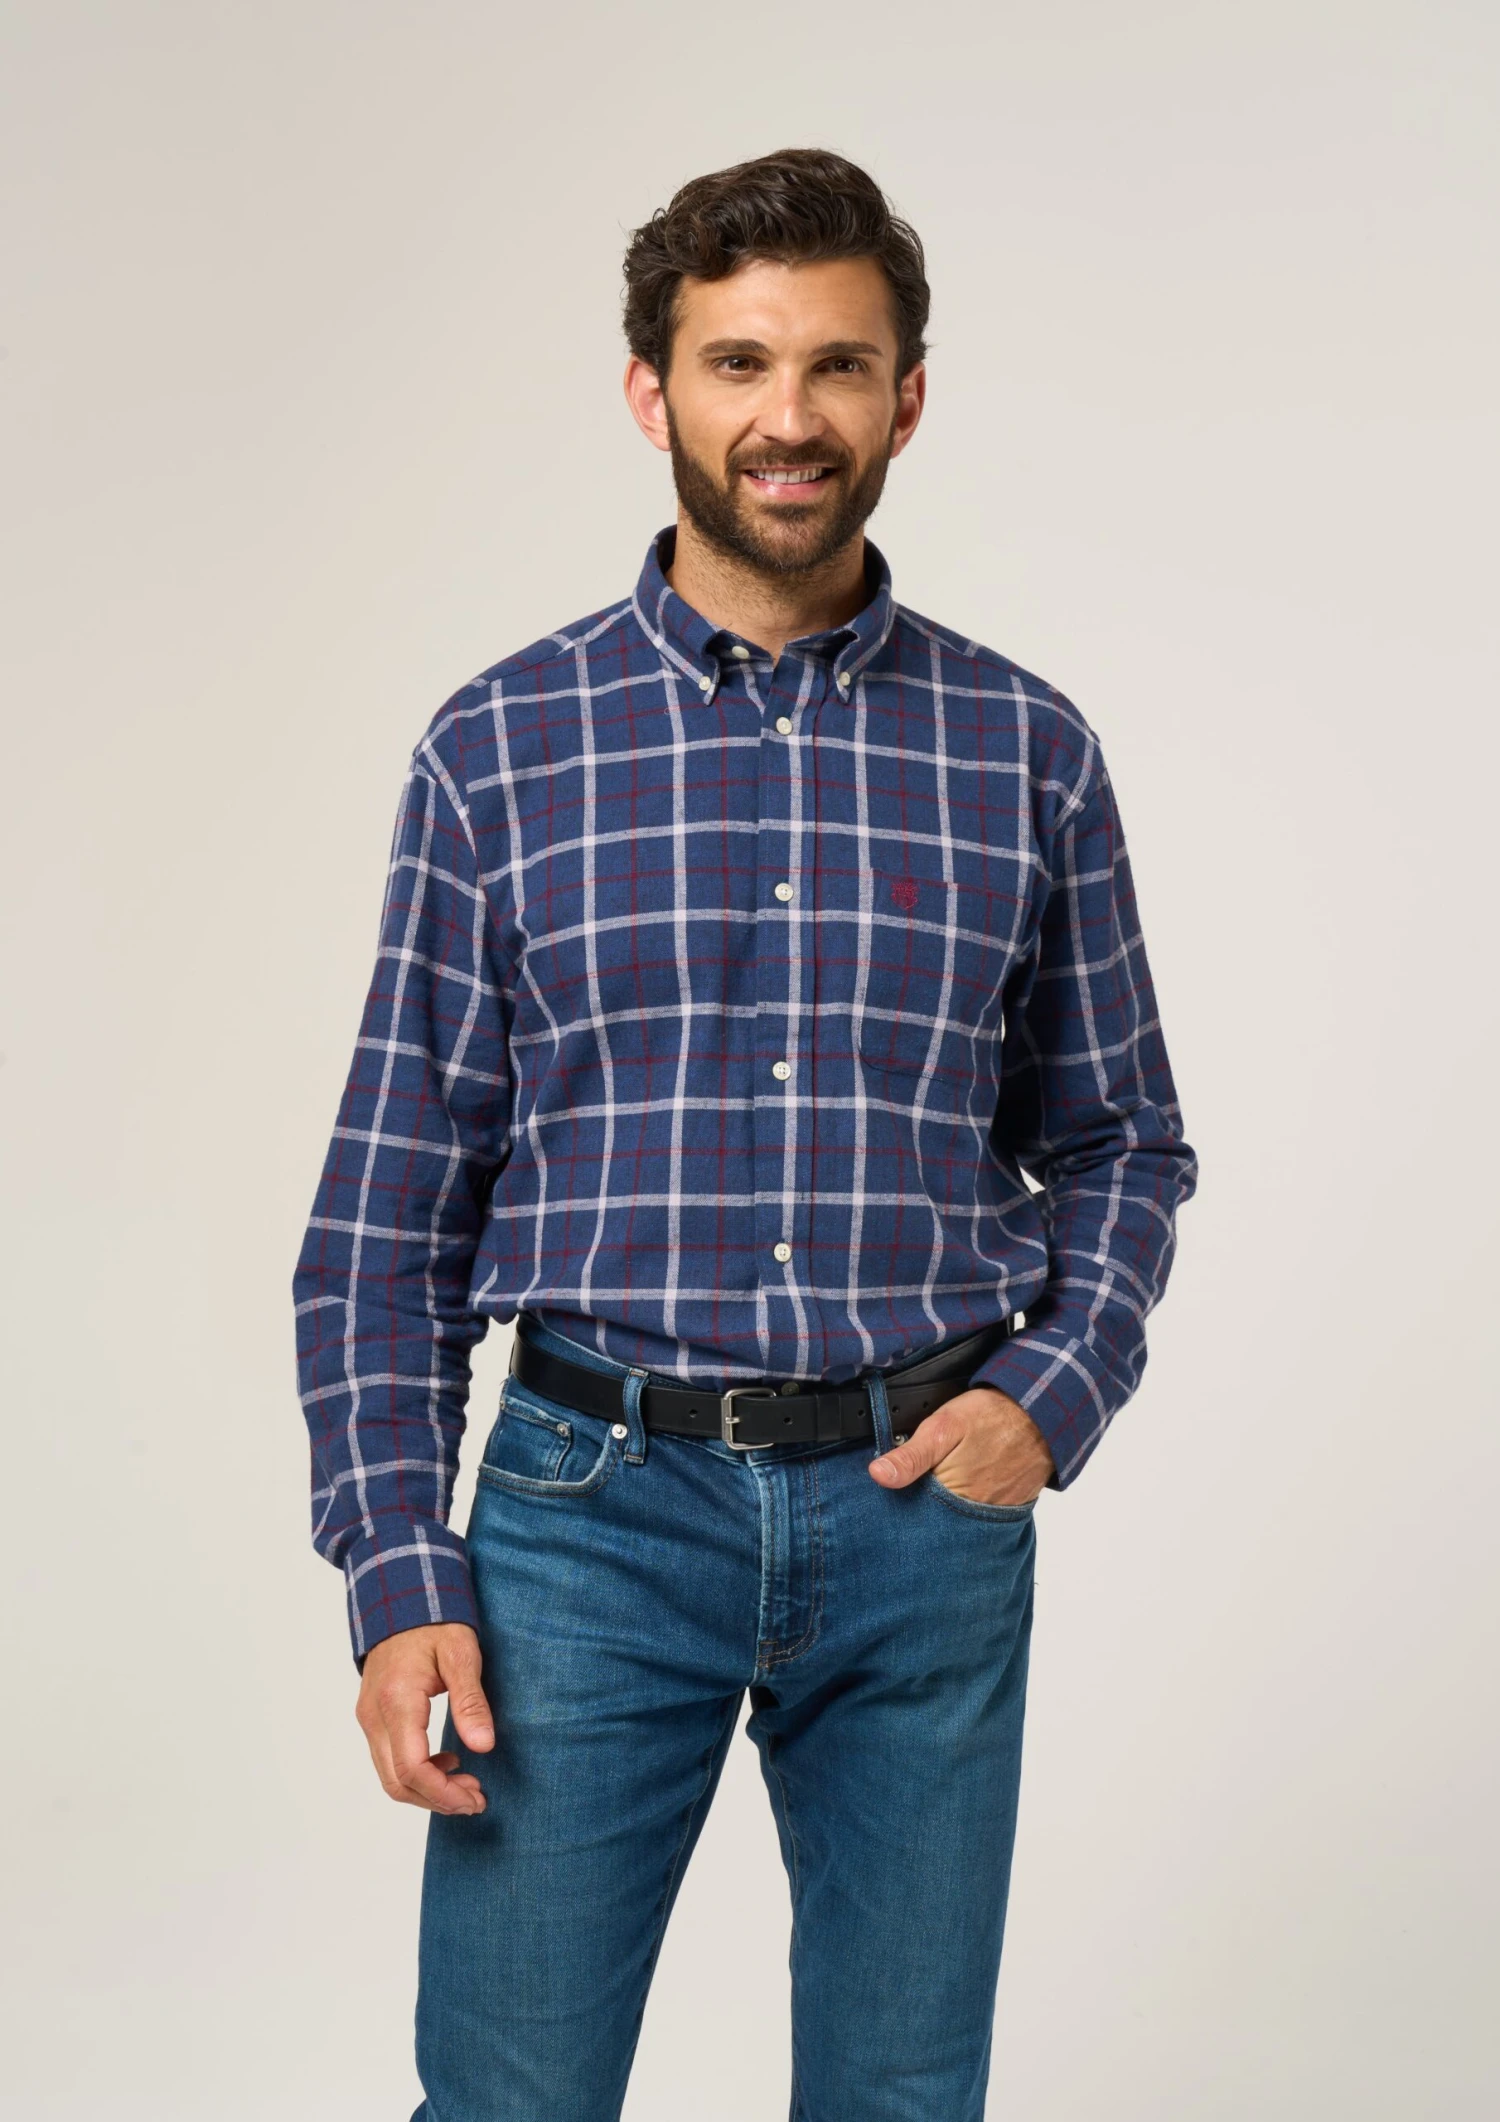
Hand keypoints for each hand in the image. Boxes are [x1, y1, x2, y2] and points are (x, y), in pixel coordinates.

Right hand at [356, 1621, 494, 1814]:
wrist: (401, 1598)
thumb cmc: (434, 1622)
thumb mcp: (461, 1654)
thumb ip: (470, 1701)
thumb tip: (483, 1746)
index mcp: (396, 1701)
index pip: (412, 1769)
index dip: (443, 1794)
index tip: (476, 1799)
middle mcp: (374, 1716)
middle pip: (397, 1783)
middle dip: (438, 1800)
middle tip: (477, 1799)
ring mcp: (368, 1718)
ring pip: (390, 1777)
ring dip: (428, 1790)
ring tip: (468, 1785)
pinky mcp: (372, 1717)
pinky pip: (388, 1760)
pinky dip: (417, 1774)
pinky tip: (448, 1763)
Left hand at [869, 1386, 1052, 1507]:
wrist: (1042, 1412)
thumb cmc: (993, 1416)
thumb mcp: (943, 1427)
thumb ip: (911, 1455)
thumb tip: (878, 1475)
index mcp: (952, 1496)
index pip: (912, 1515)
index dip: (898, 1502)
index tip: (886, 1493)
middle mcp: (974, 1514)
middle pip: (935, 1520)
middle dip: (921, 1507)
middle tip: (919, 1482)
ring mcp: (993, 1513)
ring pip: (957, 1518)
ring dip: (945, 1506)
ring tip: (942, 1480)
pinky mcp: (1008, 1508)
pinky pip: (980, 1513)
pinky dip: (968, 1503)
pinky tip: (964, 1484)